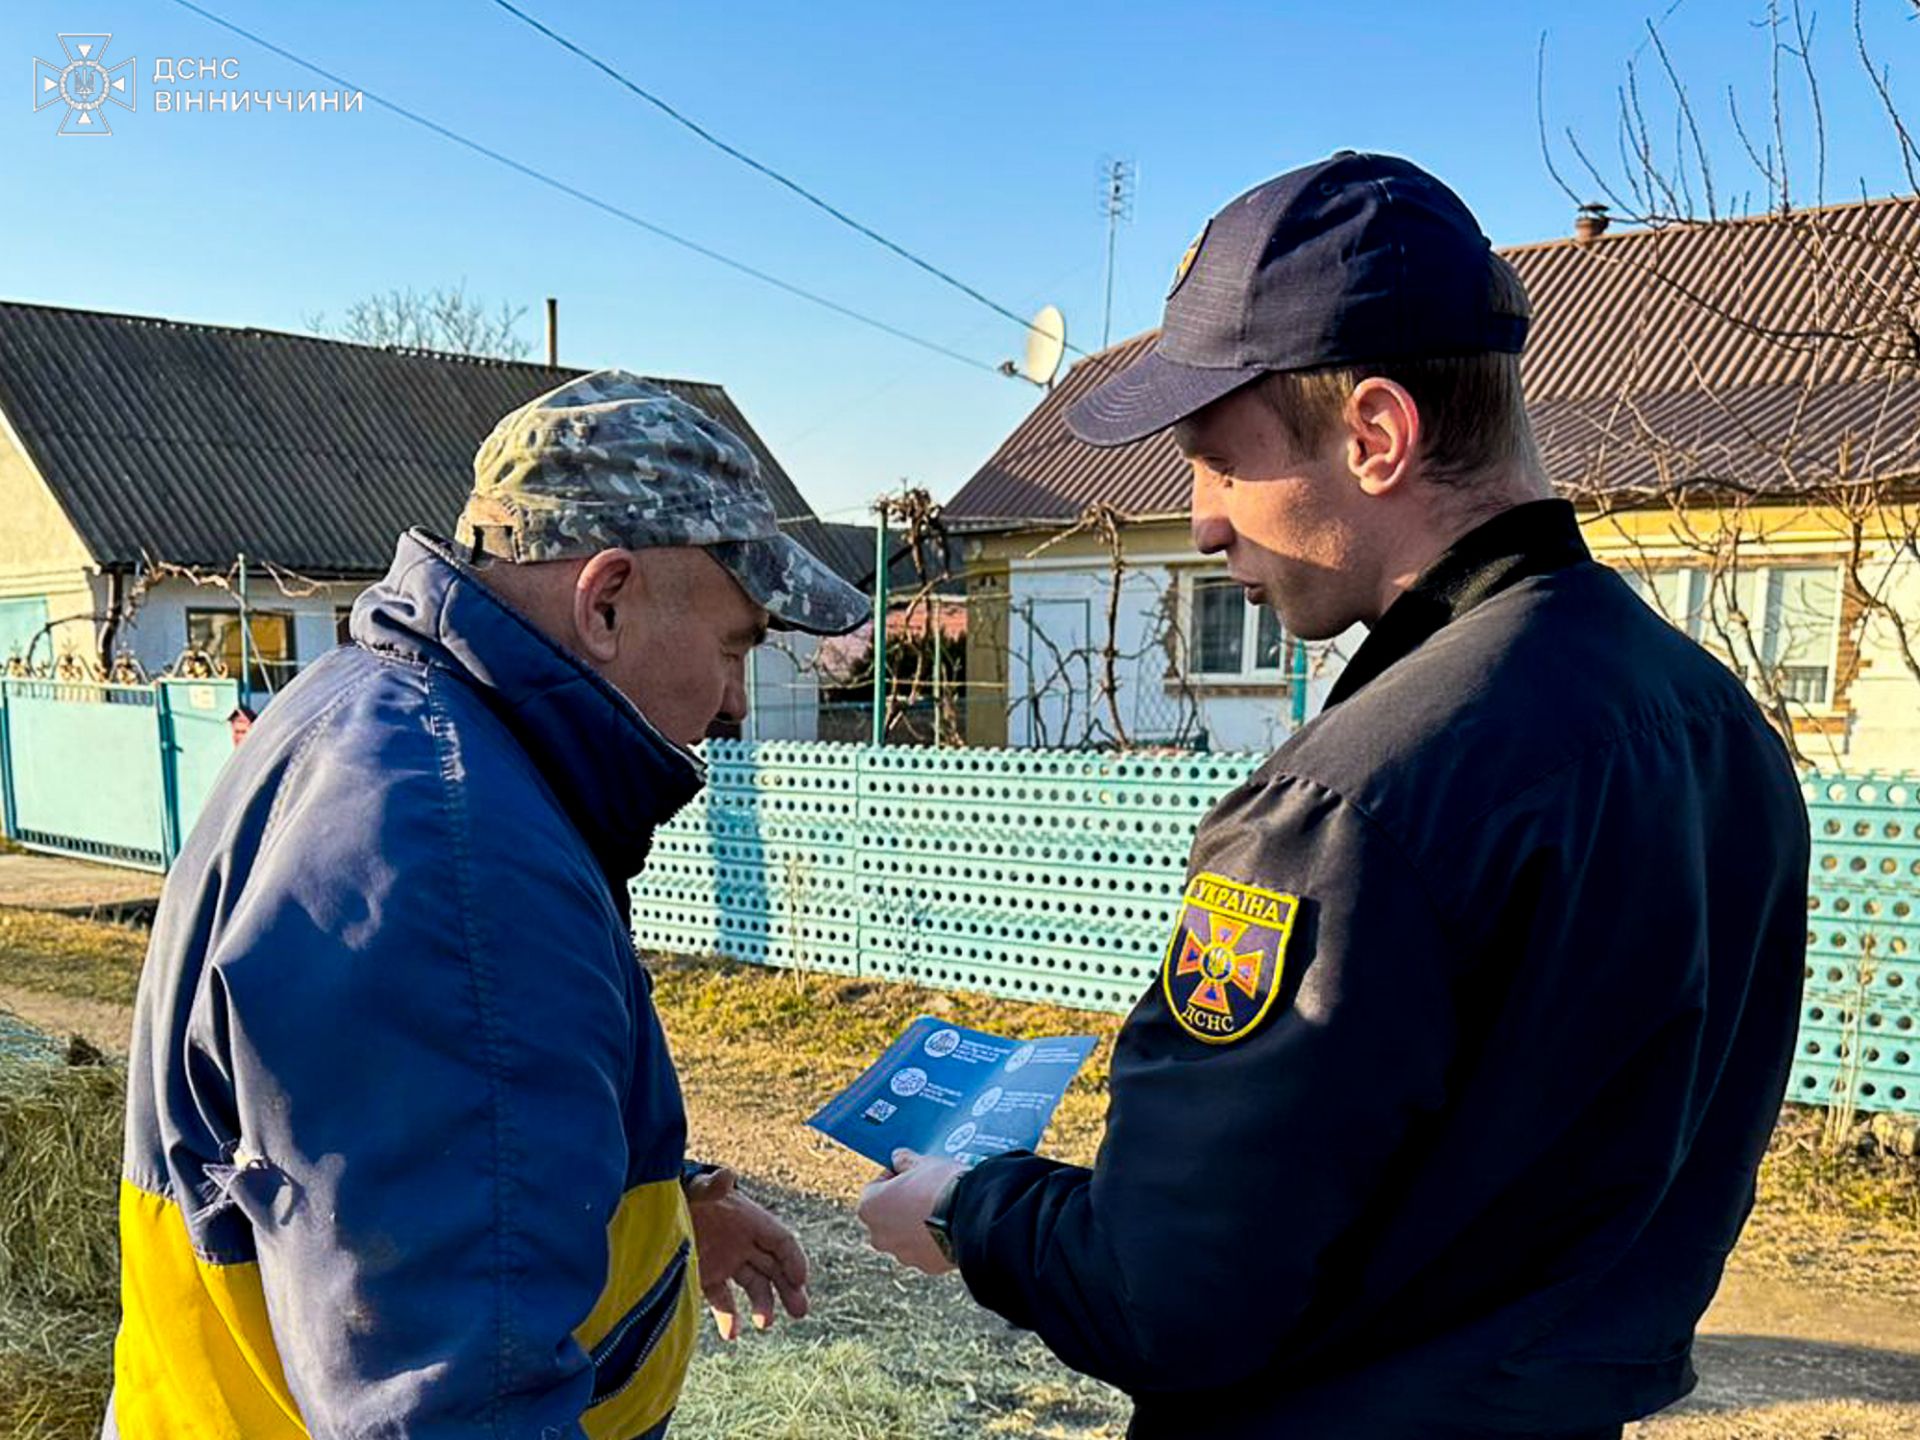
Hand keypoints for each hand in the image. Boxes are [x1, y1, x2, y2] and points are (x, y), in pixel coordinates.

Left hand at [685, 1167, 809, 1340]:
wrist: (653, 1205)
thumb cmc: (680, 1192)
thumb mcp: (696, 1190)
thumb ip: (712, 1186)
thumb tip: (727, 1175)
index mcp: (748, 1219)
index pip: (781, 1241)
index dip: (793, 1259)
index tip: (800, 1281)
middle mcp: (742, 1241)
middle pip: (775, 1267)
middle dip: (790, 1288)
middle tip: (800, 1310)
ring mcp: (726, 1260)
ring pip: (755, 1286)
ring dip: (763, 1305)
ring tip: (764, 1323)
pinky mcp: (707, 1276)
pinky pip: (725, 1300)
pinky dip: (730, 1317)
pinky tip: (732, 1333)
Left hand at [857, 1148, 963, 1275]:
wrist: (970, 1216)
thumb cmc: (939, 1186)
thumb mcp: (921, 1163)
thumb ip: (904, 1160)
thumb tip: (898, 1158)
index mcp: (869, 1208)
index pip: (874, 1187)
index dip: (893, 1177)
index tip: (910, 1174)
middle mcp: (879, 1236)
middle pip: (887, 1216)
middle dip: (902, 1205)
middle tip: (924, 1191)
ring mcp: (902, 1254)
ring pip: (905, 1236)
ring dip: (916, 1225)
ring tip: (940, 1210)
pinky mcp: (925, 1265)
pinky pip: (925, 1249)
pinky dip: (933, 1240)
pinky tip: (949, 1226)